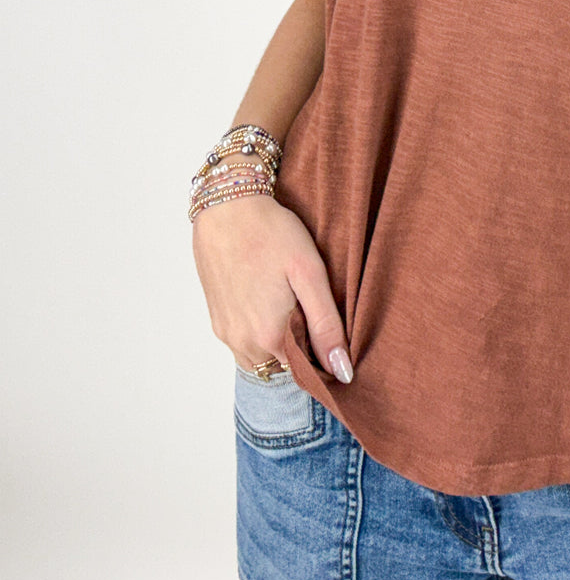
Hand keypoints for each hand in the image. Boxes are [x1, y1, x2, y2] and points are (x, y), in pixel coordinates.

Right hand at [191, 193, 351, 380]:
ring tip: (291, 302)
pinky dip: (259, 332)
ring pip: (262, 358)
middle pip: (283, 366)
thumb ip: (326, 326)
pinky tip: (269, 299)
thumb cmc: (271, 233)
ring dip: (279, 343)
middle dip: (302, 348)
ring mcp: (226, 333)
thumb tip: (342, 371)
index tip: (330, 329)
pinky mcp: (217, 320)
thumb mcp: (309, 273)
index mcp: (270, 336)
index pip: (306, 372)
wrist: (227, 207)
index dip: (323, 355)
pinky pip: (243, 343)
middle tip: (311, 307)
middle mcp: (243, 344)